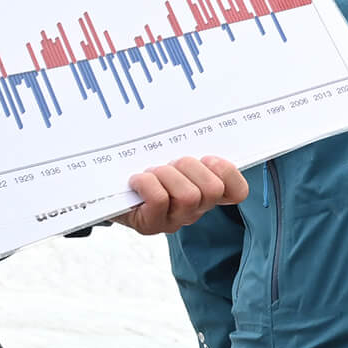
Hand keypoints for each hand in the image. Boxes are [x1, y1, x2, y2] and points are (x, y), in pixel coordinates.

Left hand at [114, 155, 247, 235]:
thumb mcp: (172, 155)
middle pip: (212, 189)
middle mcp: (195, 210)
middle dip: (189, 166)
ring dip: (167, 175)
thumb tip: (197, 121)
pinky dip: (146, 183)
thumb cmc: (146, 167)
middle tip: (171, 163)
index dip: (227, 172)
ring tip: (153, 172)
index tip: (207, 158)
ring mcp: (174, 221)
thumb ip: (190, 146)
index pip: (238, 191)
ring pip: (188, 196)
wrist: (109, 189)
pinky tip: (137, 180)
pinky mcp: (151, 225)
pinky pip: (160, 200)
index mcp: (207, 192)